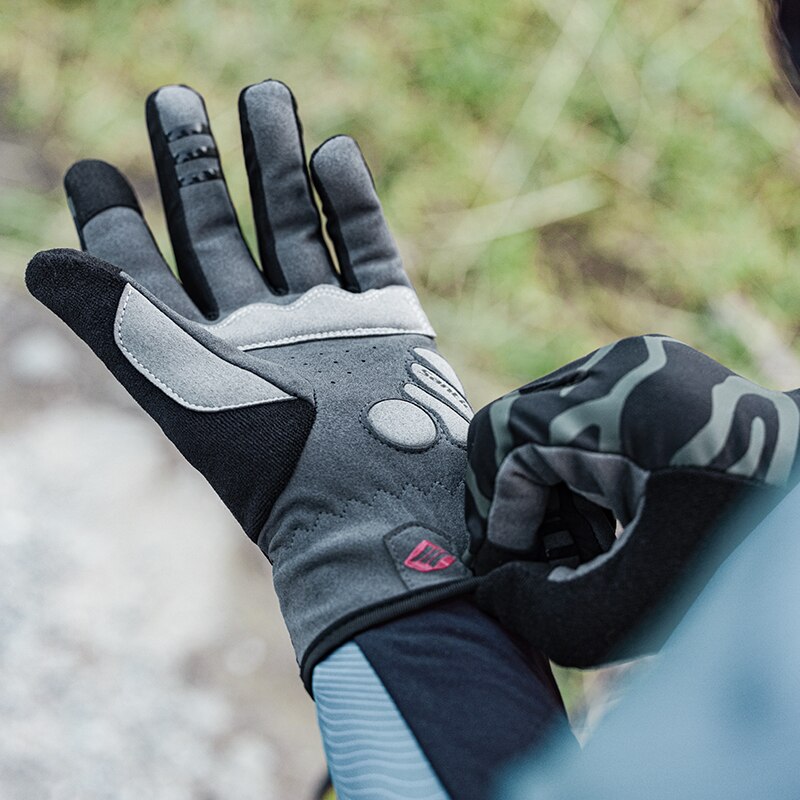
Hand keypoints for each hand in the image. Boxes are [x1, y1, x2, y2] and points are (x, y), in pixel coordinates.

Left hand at [27, 80, 475, 689]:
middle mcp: (260, 336)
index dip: (114, 222)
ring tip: (264, 96)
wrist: (378, 509)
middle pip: (219, 235)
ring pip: (295, 228)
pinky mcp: (389, 323)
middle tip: (170, 99)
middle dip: (195, 168)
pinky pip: (364, 248)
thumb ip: (117, 318)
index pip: (144, 275)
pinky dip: (348, 199)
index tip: (92, 169)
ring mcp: (328, 325)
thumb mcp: (182, 385)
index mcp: (200, 354)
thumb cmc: (273, 460)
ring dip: (276, 163)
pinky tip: (332, 151)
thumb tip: (40, 260)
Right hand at [466, 334, 797, 664]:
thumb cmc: (737, 554)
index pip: (504, 442)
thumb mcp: (640, 603)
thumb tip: (492, 588)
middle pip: (521, 429)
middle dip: (521, 503)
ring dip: (548, 487)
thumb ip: (547, 609)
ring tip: (581, 546)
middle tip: (542, 563)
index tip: (513, 568)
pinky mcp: (653, 370)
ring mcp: (641, 360)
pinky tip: (608, 518)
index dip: (497, 512)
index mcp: (618, 404)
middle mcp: (623, 366)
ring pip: (547, 421)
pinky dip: (579, 469)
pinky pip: (582, 415)